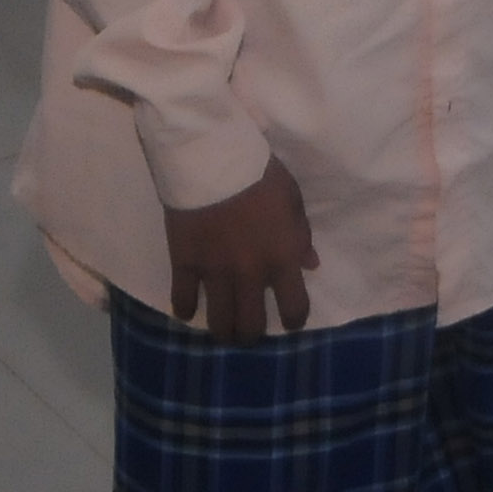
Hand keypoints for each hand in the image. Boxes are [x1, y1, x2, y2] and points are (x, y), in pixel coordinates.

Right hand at [166, 156, 318, 338]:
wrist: (213, 157)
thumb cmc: (259, 173)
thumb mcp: (293, 199)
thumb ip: (300, 235)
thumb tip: (309, 264)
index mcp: (282, 257)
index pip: (295, 308)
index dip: (294, 321)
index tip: (290, 321)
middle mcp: (250, 274)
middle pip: (252, 326)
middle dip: (252, 335)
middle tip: (249, 329)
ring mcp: (215, 272)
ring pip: (219, 323)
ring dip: (223, 332)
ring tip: (223, 329)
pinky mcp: (184, 264)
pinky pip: (183, 300)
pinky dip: (185, 309)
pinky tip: (188, 309)